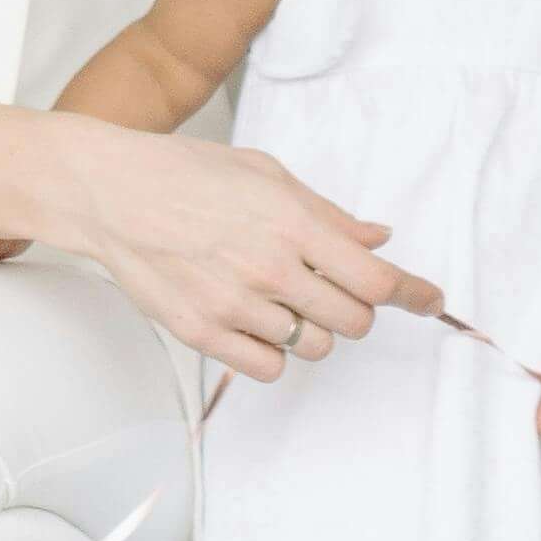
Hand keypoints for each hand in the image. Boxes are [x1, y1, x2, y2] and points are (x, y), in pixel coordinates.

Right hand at [31, 113, 436, 384]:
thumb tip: (378, 237)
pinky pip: (267, 367)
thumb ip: (327, 213)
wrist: (111, 192)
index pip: (375, 280)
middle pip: (353, 324)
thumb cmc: (187, 173)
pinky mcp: (202, 333)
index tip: (429, 300)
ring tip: (278, 297)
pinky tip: (252, 318)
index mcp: (291, 223)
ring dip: (311, 329)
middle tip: (333, 290)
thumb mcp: (266, 174)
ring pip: (312, 348)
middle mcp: (269, 269)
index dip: (412, 294)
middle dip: (355, 310)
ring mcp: (234, 305)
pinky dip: (271, 351)